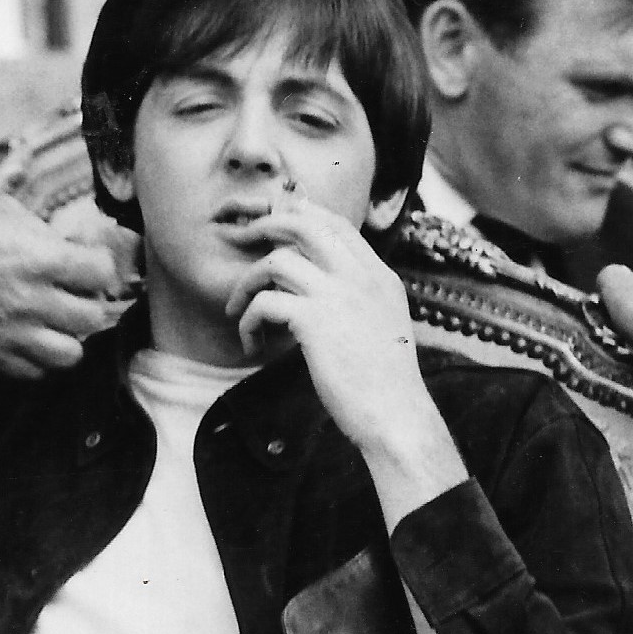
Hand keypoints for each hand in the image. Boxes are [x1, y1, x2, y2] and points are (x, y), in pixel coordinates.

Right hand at [0, 183, 137, 376]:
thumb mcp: (4, 211)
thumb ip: (45, 234)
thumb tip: (73, 249)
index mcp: (41, 257)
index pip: (103, 273)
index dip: (97, 267)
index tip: (84, 263)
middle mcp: (32, 299)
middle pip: (93, 317)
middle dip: (85, 302)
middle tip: (68, 293)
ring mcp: (9, 332)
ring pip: (70, 355)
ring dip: (66, 337)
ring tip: (49, 321)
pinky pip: (33, 373)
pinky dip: (35, 358)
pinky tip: (23, 336)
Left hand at [232, 202, 465, 523]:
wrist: (395, 416)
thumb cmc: (386, 385)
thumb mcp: (383, 328)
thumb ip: (359, 302)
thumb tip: (320, 296)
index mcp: (379, 277)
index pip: (337, 226)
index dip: (302, 216)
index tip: (275, 224)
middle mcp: (361, 278)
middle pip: (305, 226)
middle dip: (267, 225)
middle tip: (242, 238)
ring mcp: (338, 295)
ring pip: (277, 261)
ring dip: (247, 284)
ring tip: (237, 310)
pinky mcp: (315, 321)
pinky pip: (265, 302)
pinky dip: (248, 321)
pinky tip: (250, 343)